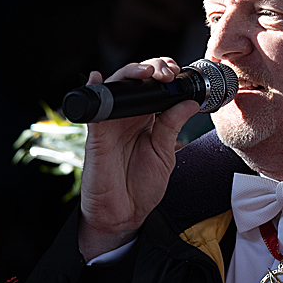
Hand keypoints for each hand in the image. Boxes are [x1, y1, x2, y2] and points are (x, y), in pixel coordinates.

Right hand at [77, 58, 200, 259]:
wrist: (125, 215)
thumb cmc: (142, 187)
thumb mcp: (164, 154)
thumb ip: (172, 126)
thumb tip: (190, 102)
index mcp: (147, 119)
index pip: (155, 87)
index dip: (164, 74)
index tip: (178, 73)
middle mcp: (128, 117)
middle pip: (136, 80)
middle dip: (152, 68)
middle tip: (167, 72)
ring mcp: (111, 123)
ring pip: (115, 87)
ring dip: (129, 73)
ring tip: (146, 72)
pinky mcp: (96, 135)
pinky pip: (93, 109)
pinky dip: (93, 90)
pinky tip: (97, 78)